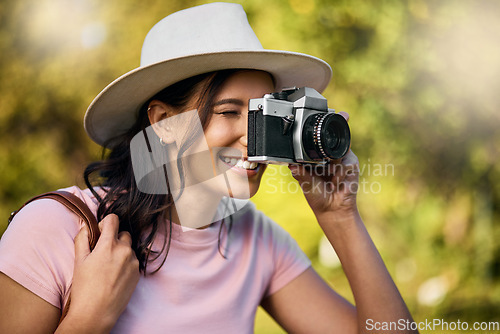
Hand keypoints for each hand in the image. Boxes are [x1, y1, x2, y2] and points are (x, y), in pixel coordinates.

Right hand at [65, 214, 139, 331]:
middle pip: (123, 234)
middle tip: (102, 253)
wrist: (96, 313)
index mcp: (109, 245)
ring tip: (107, 268)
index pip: (113, 219)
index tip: (100, 233)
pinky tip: (114, 276)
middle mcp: (125, 250)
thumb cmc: (85, 288)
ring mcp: (133, 262)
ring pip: (128, 248)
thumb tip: (87, 227)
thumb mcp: (78, 260)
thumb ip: (82, 239)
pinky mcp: (138, 273)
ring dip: (120, 252)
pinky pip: (132, 261)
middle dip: (114, 239)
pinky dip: (125, 264)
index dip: (105, 223)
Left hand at [289, 112, 358, 219]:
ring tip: (328, 177)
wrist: (331, 208)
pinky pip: (346, 161)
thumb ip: (299, 171)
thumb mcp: (304, 181)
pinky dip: (339, 171)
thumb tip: (290, 164)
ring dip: (332, 163)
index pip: (318, 139)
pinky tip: (336, 180)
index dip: (321, 127)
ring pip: (338, 149)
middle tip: (335, 126)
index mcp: (316, 155)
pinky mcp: (352, 164)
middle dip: (333, 132)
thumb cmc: (317, 195)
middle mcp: (329, 154)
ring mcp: (341, 158)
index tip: (322, 115)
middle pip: (331, 138)